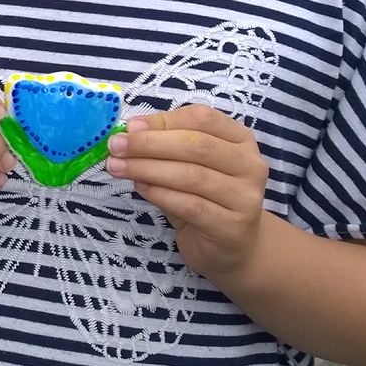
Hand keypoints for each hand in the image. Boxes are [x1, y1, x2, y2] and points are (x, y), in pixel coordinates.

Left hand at [110, 104, 272, 281]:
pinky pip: (190, 205)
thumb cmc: (205, 198)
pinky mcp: (232, 226)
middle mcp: (250, 165)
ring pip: (192, 176)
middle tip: (115, 146)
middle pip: (197, 146)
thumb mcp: (190, 165)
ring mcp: (245, 197)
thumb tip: (130, 132)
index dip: (164, 120)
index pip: (203, 119)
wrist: (232, 246)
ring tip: (117, 167)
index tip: (130, 126)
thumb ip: (167, 146)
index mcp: (240, 139)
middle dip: (150, 144)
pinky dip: (160, 194)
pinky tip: (140, 188)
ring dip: (148, 169)